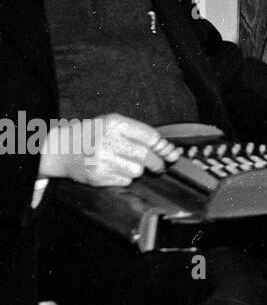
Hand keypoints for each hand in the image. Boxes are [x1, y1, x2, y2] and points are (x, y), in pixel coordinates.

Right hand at [38, 114, 164, 186]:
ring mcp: (101, 160)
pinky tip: (114, 170)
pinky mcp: (97, 176)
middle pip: (146, 155)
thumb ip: (139, 133)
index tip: (169, 151)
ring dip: (138, 170)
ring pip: (137, 170)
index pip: (150, 136)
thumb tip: (168, 148)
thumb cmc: (92, 135)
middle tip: (159, 164)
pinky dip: (125, 177)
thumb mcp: (113, 124)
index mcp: (114, 123)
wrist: (60, 149)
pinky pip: (125, 180)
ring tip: (126, 163)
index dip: (163, 146)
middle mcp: (107, 141)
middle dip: (157, 162)